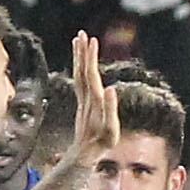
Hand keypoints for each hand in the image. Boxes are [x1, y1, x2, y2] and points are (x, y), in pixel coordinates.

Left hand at [67, 29, 118, 160]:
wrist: (83, 155)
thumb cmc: (101, 144)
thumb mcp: (110, 130)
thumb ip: (110, 109)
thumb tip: (110, 88)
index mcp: (94, 101)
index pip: (91, 75)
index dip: (91, 58)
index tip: (92, 41)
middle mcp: (86, 98)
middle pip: (82, 71)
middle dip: (82, 52)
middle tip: (82, 34)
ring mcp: (82, 101)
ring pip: (79, 75)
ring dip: (78, 57)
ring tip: (78, 40)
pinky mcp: (82, 104)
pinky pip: (79, 81)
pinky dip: (79, 68)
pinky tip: (80, 62)